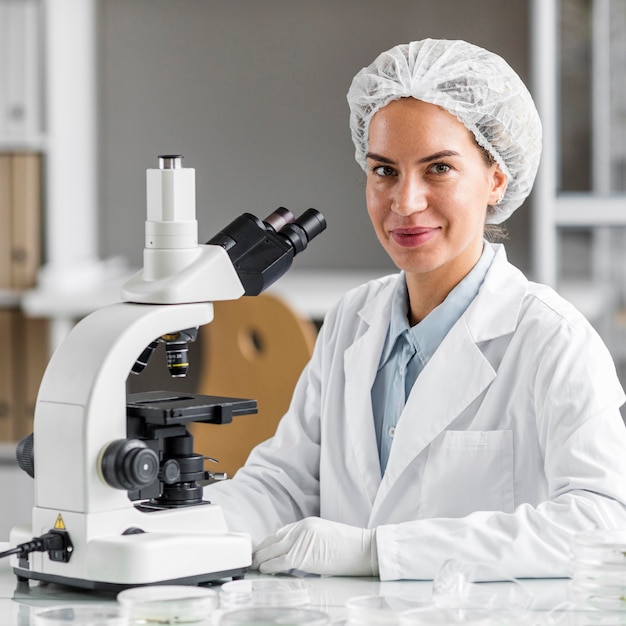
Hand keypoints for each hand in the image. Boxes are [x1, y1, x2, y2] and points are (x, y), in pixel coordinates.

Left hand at [252, 517, 377, 576]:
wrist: (364, 549)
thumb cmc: (349, 547)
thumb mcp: (323, 537)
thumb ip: (306, 541)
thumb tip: (291, 555)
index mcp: (306, 523)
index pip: (280, 532)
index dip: (268, 542)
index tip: (261, 549)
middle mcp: (301, 528)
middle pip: (273, 539)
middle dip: (261, 549)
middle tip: (251, 557)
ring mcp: (301, 540)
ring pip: (273, 550)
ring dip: (261, 558)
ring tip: (253, 564)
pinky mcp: (302, 555)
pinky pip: (280, 562)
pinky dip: (270, 566)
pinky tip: (264, 570)